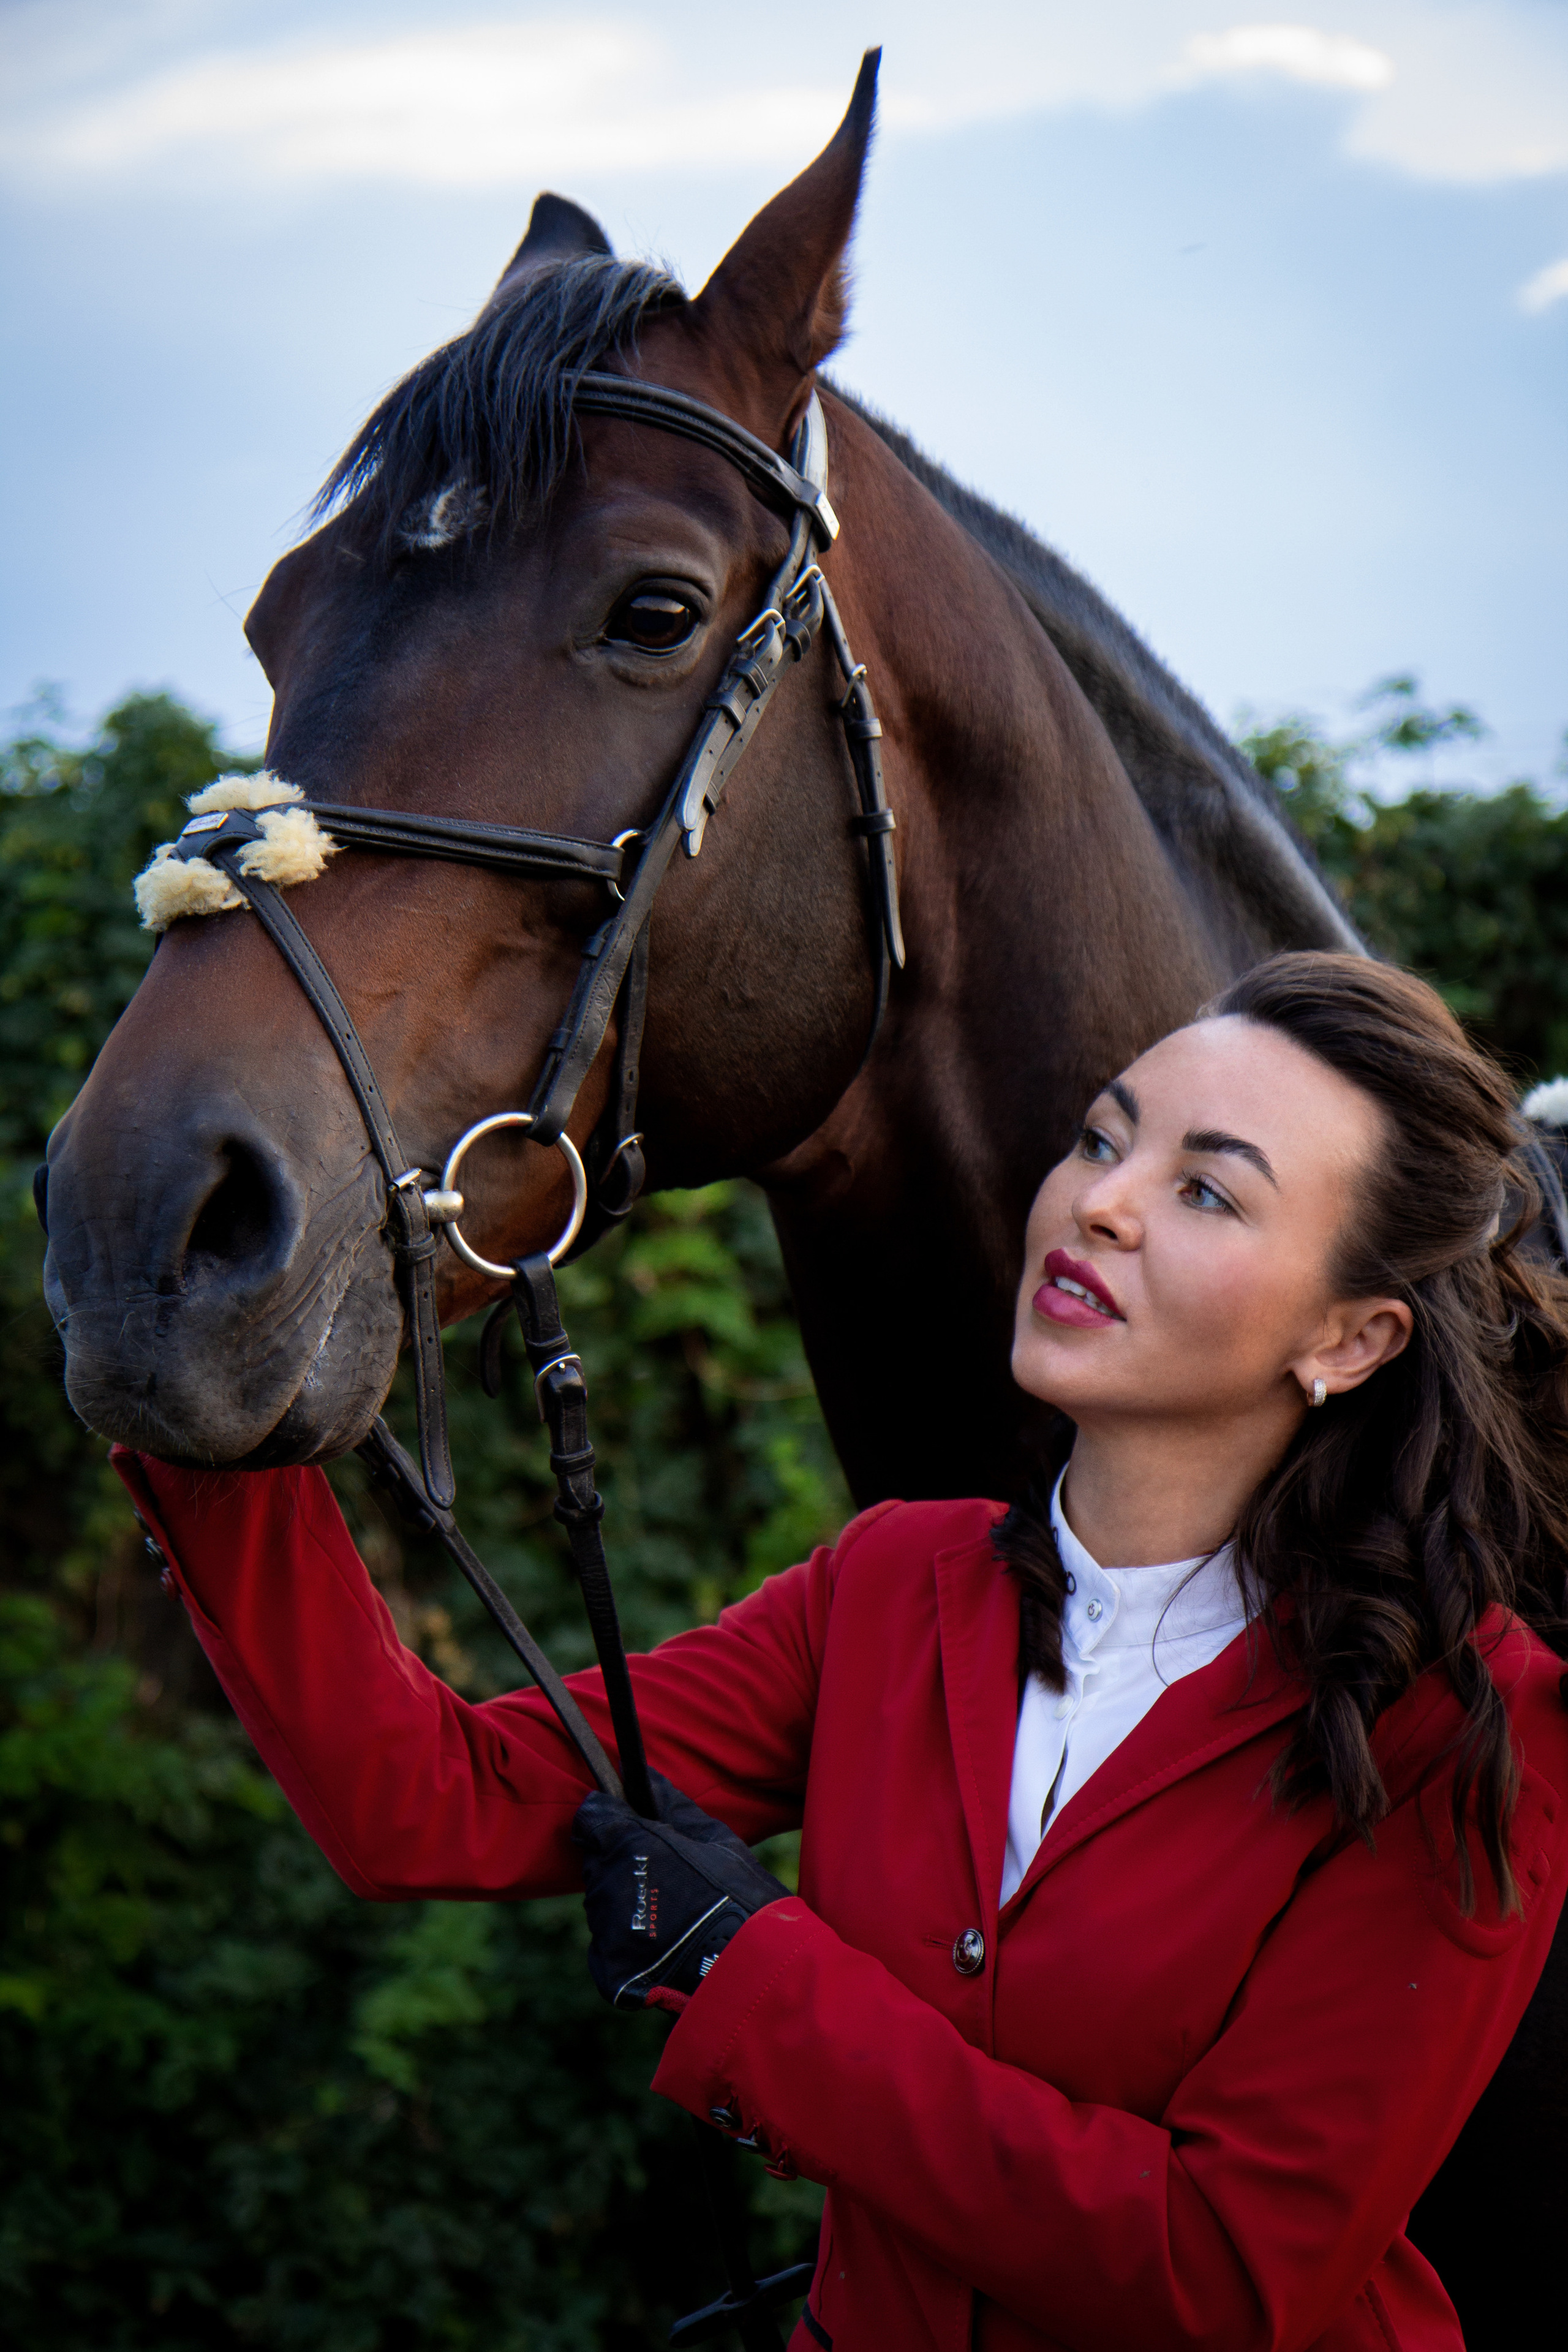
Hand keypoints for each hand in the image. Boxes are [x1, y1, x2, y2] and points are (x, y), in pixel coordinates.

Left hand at [574, 1769, 786, 2009]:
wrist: (750, 1970)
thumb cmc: (740, 1895)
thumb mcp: (715, 1839)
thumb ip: (672, 1806)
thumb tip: (645, 1776)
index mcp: (629, 1844)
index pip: (590, 1818)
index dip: (610, 1820)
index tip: (630, 1826)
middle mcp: (607, 1884)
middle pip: (597, 1863)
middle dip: (622, 1864)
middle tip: (667, 1879)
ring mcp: (604, 1930)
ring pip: (602, 1905)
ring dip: (625, 1904)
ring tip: (672, 1916)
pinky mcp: (608, 1969)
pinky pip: (606, 1948)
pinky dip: (627, 1947)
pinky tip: (663, 1947)